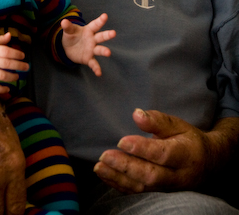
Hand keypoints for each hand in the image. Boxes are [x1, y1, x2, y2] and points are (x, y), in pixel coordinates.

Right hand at [0, 32, 28, 93]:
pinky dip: (1, 89)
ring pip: (2, 76)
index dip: (16, 53)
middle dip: (19, 66)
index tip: (23, 55)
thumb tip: (10, 35)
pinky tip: (7, 89)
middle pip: (7, 64)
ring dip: (12, 77)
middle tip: (26, 67)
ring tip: (17, 77)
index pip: (6, 51)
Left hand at [61, 13, 115, 75]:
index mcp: (89, 30)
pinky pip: (94, 64)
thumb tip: (63, 22)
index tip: (105, 16)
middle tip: (113, 33)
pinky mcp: (89, 59)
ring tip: (108, 53)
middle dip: (107, 35)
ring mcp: (92, 49)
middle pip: (101, 37)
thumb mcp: (69, 31)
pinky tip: (99, 73)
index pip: (95, 25)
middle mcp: (93, 40)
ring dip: (104, 51)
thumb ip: (68, 27)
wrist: (69, 48)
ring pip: (99, 50)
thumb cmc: (72, 36)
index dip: (100, 20)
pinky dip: (96, 68)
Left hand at [93, 109, 238, 193]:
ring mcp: (169, 187)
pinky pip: (140, 192)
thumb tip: (136, 114)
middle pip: (151, 174)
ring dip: (119, 178)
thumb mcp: (178, 124)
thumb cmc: (189, 139)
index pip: (162, 154)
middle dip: (126, 167)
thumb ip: (158, 120)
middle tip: (105, 156)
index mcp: (185, 154)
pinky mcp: (160, 193)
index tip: (122, 141)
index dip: (142, 149)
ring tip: (99, 167)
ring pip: (143, 187)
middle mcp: (177, 175)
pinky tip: (106, 176)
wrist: (207, 163)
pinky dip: (121, 186)